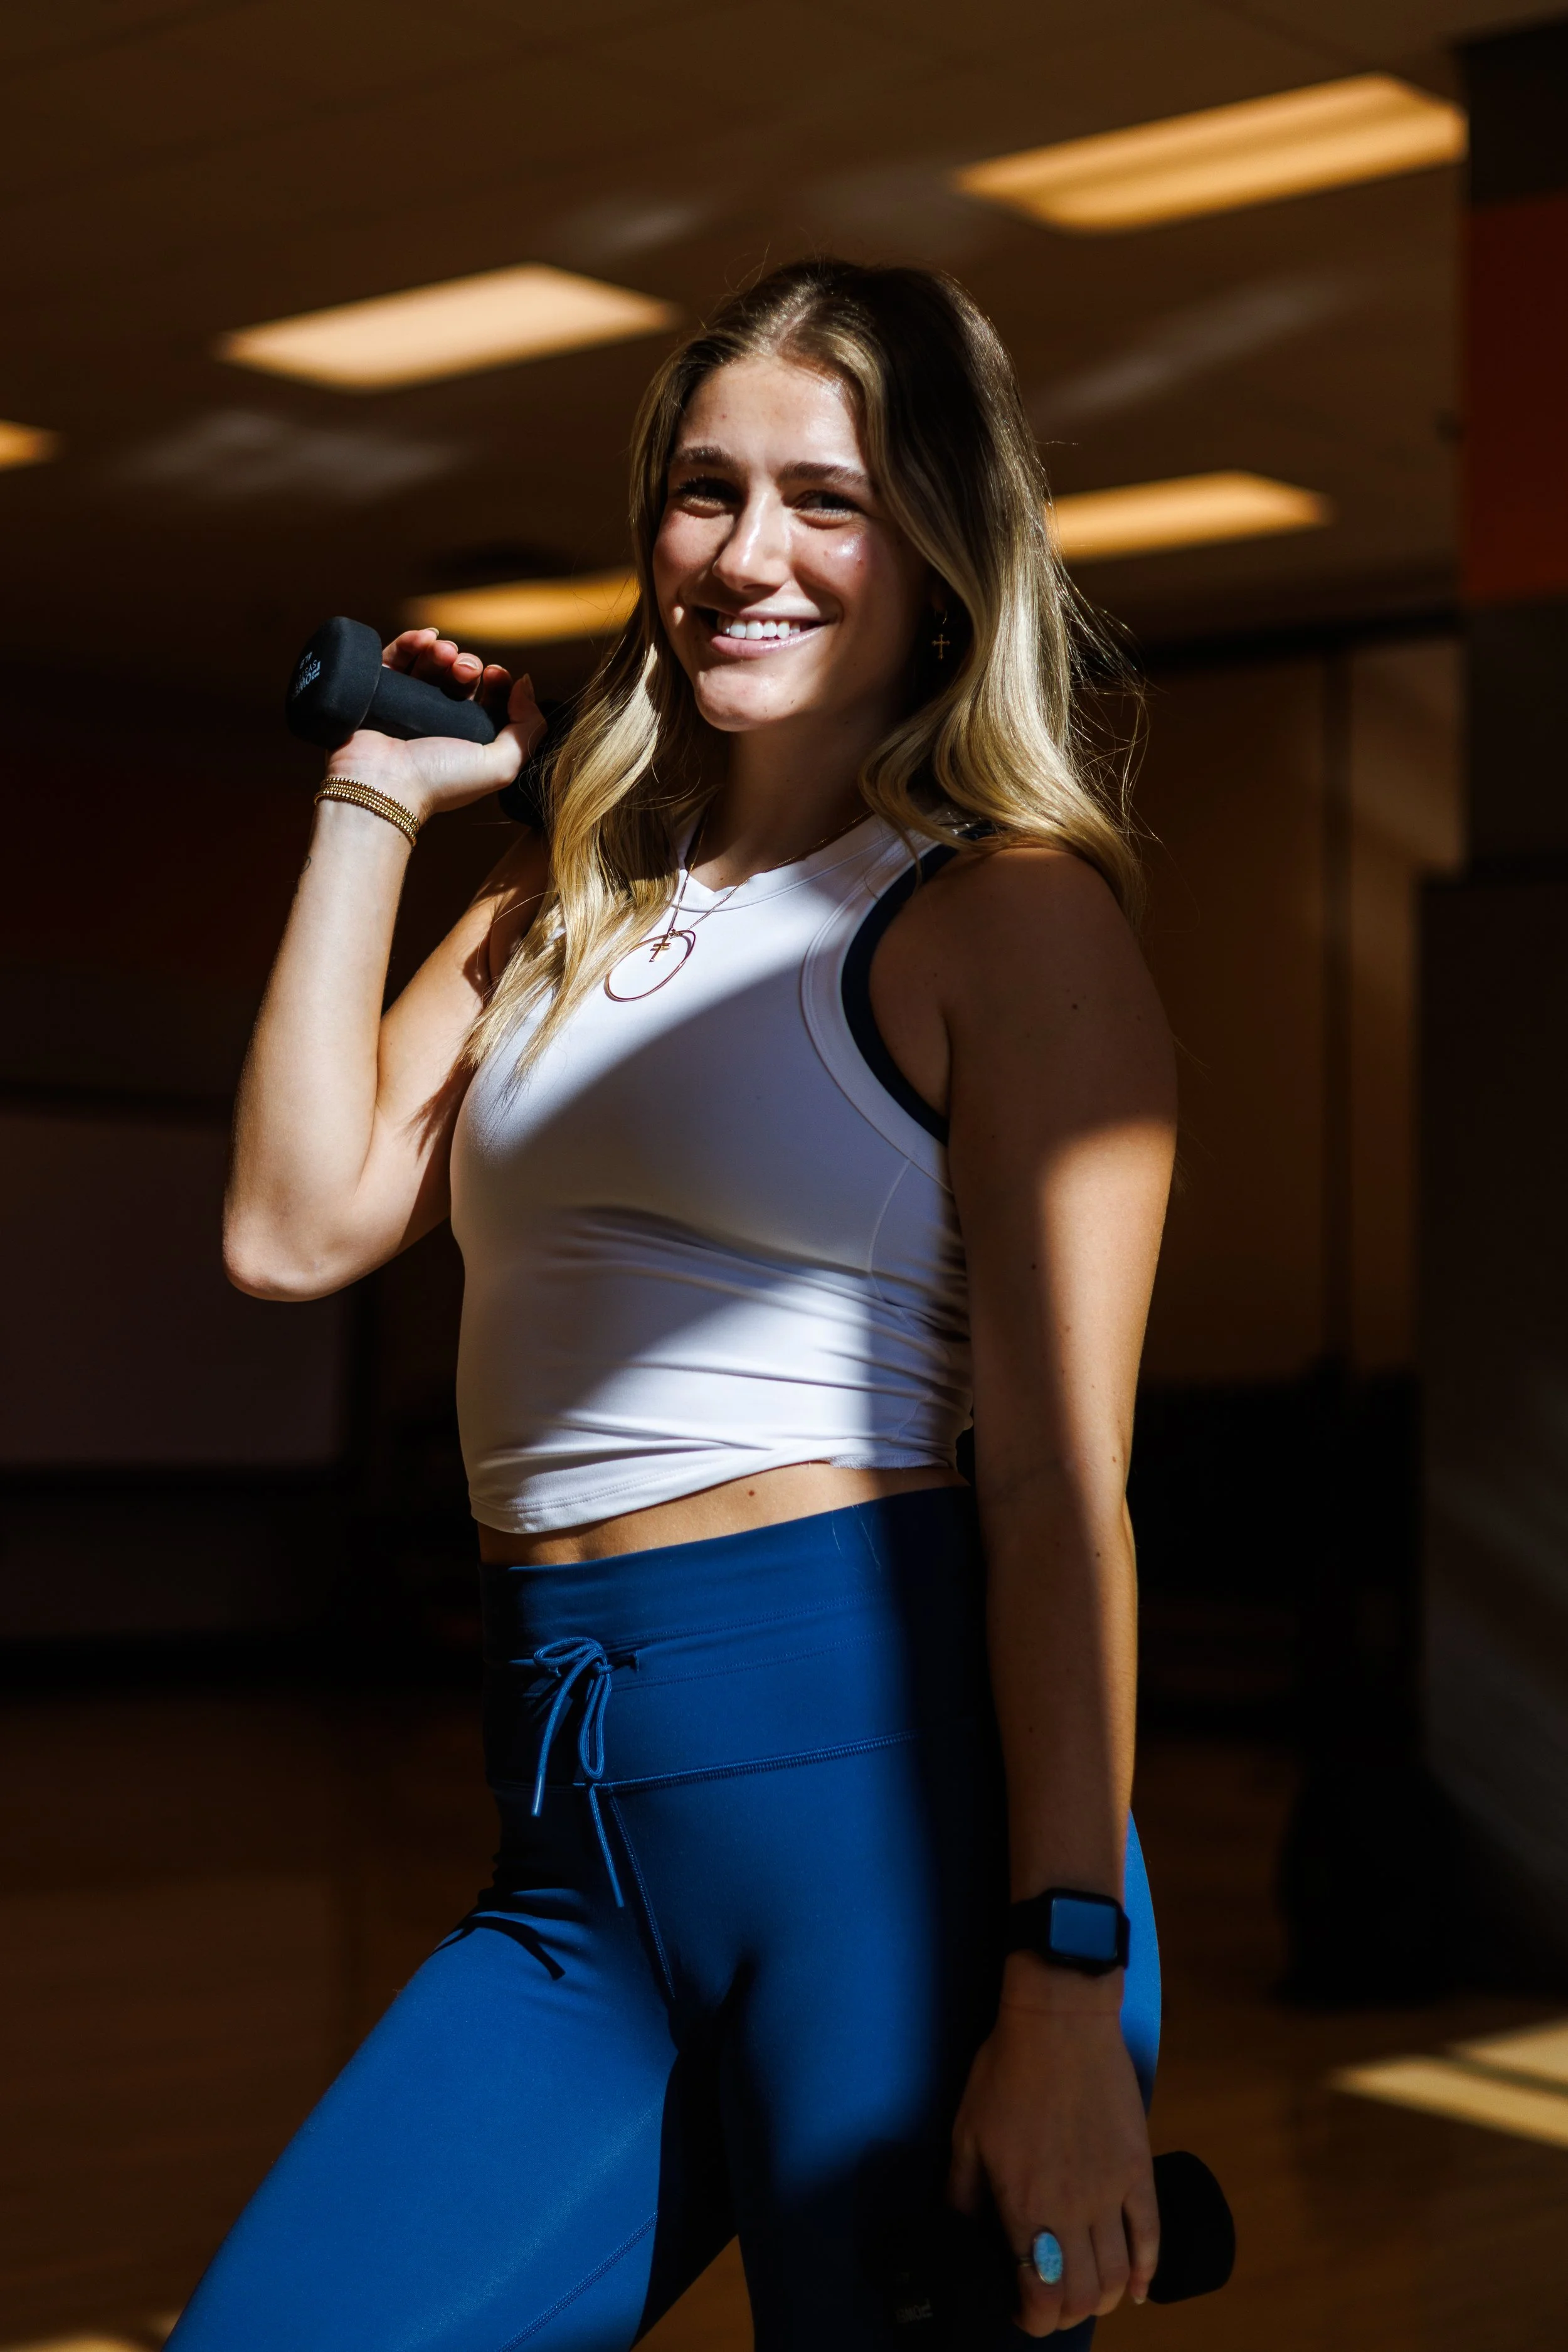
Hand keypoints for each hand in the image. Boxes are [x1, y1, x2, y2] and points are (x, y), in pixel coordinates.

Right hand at [324, 628, 545, 825]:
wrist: (383, 785)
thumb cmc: (440, 781)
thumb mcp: (502, 765)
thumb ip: (527, 728)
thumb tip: (525, 683)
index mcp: (469, 739)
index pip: (489, 698)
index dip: (497, 680)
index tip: (495, 674)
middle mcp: (440, 722)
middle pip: (460, 677)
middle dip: (468, 664)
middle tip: (465, 669)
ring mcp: (408, 706)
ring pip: (430, 664)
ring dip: (442, 651)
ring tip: (443, 653)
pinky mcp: (378, 692)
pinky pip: (396, 658)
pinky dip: (411, 642)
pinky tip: (424, 638)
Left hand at [949, 1969, 1157, 2336]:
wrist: (1060, 2021)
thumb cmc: (1006, 2072)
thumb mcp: (966, 2133)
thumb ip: (962, 2194)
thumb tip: (958, 2232)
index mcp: (1024, 2205)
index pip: (1038, 2295)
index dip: (1029, 2319)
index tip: (1016, 2310)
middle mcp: (1071, 2211)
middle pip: (1082, 2296)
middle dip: (1062, 2315)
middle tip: (1046, 2302)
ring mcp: (1111, 2192)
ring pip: (1119, 2276)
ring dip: (1103, 2298)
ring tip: (1085, 2291)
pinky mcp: (1139, 2170)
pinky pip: (1151, 2236)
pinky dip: (1148, 2271)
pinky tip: (1138, 2287)